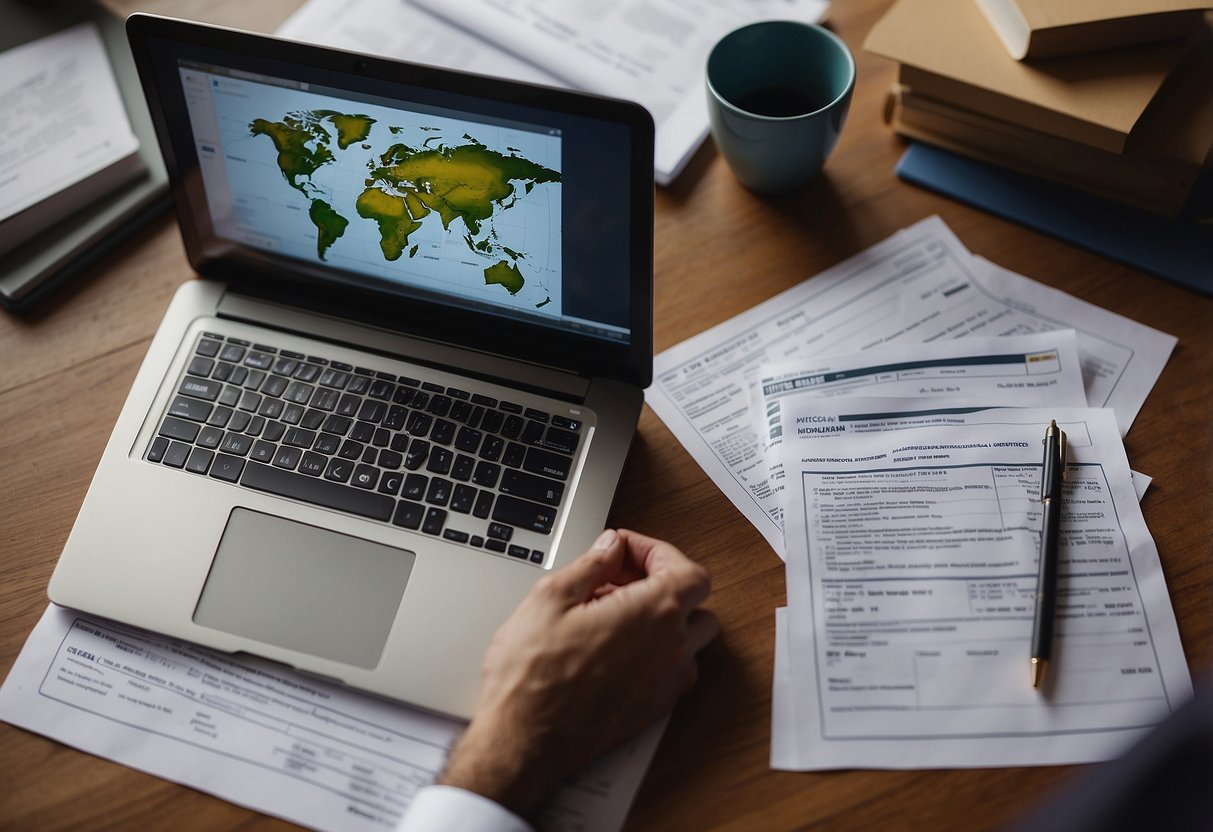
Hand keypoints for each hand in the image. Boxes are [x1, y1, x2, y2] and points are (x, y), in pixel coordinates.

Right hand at [438, 528, 718, 815]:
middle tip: (619, 579)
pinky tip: (619, 648)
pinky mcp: (655, 709)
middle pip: (696, 602)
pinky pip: (678, 671)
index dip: (657, 552)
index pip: (687, 569)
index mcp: (654, 612)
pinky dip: (660, 653)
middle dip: (663, 582)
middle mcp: (673, 648)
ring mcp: (668, 682)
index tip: (622, 551)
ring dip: (666, 618)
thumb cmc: (533, 674)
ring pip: (692, 638)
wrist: (525, 738)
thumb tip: (611, 547)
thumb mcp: (551, 597)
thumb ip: (591, 564)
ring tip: (620, 612)